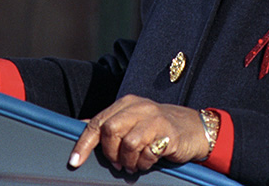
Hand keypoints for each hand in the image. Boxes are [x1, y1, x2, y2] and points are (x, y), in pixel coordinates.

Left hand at [68, 95, 209, 173]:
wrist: (193, 128)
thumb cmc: (158, 128)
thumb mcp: (131, 121)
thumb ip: (108, 123)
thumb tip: (79, 126)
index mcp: (126, 103)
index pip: (98, 122)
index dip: (84, 143)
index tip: (74, 161)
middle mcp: (139, 107)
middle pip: (110, 130)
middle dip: (110, 152)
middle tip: (117, 163)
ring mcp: (155, 118)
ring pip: (128, 142)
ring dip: (128, 161)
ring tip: (134, 164)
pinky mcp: (168, 132)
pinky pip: (147, 152)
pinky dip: (144, 162)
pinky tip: (148, 161)